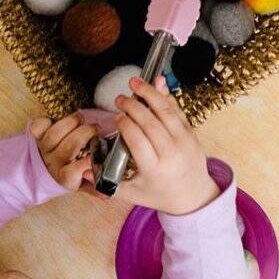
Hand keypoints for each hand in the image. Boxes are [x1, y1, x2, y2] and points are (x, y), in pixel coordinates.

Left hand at [29, 113, 98, 190]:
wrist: (38, 171)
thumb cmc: (66, 174)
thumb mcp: (81, 185)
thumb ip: (95, 187)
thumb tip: (107, 193)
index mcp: (66, 178)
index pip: (74, 172)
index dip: (85, 164)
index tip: (96, 155)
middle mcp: (53, 163)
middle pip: (68, 147)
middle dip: (85, 133)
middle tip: (96, 128)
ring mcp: (43, 149)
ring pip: (55, 133)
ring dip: (71, 122)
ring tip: (81, 119)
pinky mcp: (35, 137)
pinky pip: (39, 126)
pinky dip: (48, 121)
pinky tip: (60, 120)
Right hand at [111, 76, 218, 215]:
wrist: (194, 196)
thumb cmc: (161, 194)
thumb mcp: (133, 194)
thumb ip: (108, 185)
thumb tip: (83, 173)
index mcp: (154, 170)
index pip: (138, 141)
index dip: (125, 125)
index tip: (116, 117)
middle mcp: (171, 154)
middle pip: (150, 123)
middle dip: (133, 106)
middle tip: (120, 99)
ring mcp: (184, 141)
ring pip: (166, 111)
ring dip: (150, 93)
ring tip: (135, 82)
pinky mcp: (192, 133)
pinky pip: (178, 110)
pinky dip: (166, 96)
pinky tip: (155, 84)